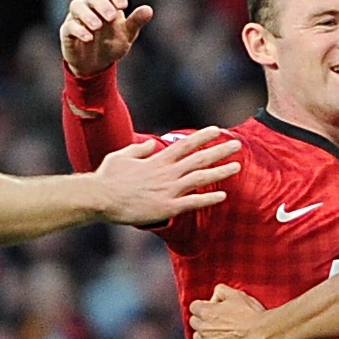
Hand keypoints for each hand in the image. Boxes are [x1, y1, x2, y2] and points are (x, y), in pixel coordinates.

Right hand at [59, 0, 152, 76]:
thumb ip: (136, 22)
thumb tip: (149, 10)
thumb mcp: (127, 35)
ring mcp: (77, 17)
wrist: (96, 66)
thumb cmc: (111, 44)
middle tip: (112, 17)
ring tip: (98, 26)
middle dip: (102, 4)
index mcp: (107, 3)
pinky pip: (69, 25)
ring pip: (77, 5)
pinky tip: (89, 38)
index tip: (123, 6)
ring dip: (88, 14)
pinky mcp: (67, 31)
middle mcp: (90, 6)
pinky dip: (79, 30)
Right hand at [93, 125, 240, 224]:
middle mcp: (167, 172)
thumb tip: (153, 146)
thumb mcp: (122, 155)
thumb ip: (140, 150)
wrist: (101, 197)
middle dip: (220, 151)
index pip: (185, 145)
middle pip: (199, 159)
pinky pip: (192, 203)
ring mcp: (168, 190)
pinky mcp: (166, 207)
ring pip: (200, 178)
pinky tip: (223, 196)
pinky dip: (208, 199)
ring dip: (220, 172)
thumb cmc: (108, 177)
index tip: (218, 130)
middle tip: (237, 145)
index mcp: (157, 160)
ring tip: (237, 167)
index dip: (203, 137)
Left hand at [189, 285, 267, 338]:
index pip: (194, 307)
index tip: (212, 308)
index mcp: (206, 311)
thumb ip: (221, 291)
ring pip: (197, 337)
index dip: (203, 306)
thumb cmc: (251, 314)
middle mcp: (203, 328)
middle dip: (202, 320)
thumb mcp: (236, 294)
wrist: (262, 334)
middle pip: (194, 322)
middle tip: (216, 320)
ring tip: (218, 333)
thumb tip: (214, 296)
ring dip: (204, 334)